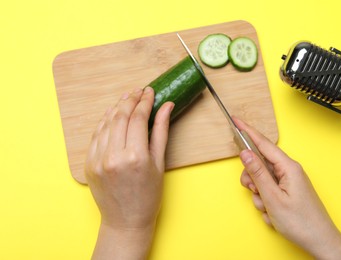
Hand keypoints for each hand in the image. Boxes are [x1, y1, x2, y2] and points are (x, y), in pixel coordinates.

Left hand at [85, 87, 173, 258]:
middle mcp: (113, 156)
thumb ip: (161, 131)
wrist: (126, 220)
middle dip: (130, 100)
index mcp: (135, 156)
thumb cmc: (149, 196)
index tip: (150, 92)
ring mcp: (97, 160)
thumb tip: (166, 106)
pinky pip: (96, 135)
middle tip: (139, 91)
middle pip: (120, 116)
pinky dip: (104, 122)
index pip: (138, 118)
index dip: (145, 101)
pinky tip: (112, 115)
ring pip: (106, 123)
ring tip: (127, 99)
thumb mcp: (159, 163)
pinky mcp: (88, 163)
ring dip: (116, 108)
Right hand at [234, 117, 340, 259]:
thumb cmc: (301, 222)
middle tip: (255, 192)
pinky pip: (268, 191)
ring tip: (268, 208)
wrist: (319, 241)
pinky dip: (266, 202)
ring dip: (259, 195)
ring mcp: (288, 182)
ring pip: (261, 180)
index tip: (236, 120)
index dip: (248, 131)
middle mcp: (289, 171)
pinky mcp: (287, 191)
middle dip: (252, 179)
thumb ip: (257, 173)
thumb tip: (245, 153)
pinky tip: (273, 213)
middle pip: (259, 164)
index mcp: (288, 167)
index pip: (263, 143)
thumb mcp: (273, 197)